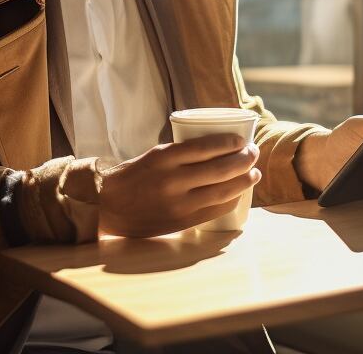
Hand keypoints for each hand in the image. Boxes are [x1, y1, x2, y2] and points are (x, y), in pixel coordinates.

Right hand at [98, 134, 260, 237]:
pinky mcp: (181, 221)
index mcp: (163, 158)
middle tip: (254, 154)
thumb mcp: (155, 155)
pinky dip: (231, 200)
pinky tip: (238, 192)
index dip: (229, 144)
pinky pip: (215, 210)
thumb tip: (221, 148)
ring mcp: (178, 204)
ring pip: (222, 192)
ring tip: (254, 173)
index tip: (241, 140)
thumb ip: (183, 154)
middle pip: (220, 170)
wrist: (109, 206)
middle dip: (244, 160)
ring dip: (244, 181)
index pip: (205, 147)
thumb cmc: (134, 176)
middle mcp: (172, 181)